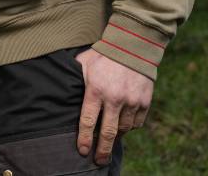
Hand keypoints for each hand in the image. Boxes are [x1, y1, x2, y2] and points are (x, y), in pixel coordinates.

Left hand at [75, 49, 153, 164]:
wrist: (133, 45)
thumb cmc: (103, 55)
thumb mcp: (84, 64)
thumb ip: (76, 80)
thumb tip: (63, 92)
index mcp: (95, 90)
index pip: (87, 121)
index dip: (84, 139)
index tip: (82, 151)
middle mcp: (114, 98)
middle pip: (107, 133)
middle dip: (102, 150)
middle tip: (98, 161)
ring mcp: (131, 101)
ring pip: (123, 129)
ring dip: (116, 137)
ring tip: (110, 141)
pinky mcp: (144, 101)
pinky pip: (137, 123)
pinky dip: (130, 127)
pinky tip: (124, 126)